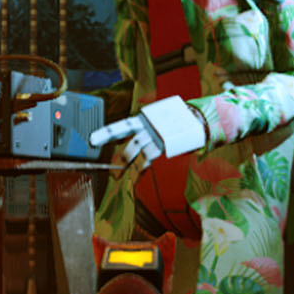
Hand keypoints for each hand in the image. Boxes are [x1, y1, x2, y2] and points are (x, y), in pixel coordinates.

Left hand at [89, 95, 207, 169]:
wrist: (200, 118)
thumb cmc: (177, 120)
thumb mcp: (158, 119)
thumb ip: (145, 129)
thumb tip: (133, 145)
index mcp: (144, 118)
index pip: (122, 126)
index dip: (107, 133)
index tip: (93, 139)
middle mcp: (150, 126)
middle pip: (131, 143)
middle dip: (121, 158)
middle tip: (112, 170)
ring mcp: (158, 136)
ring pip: (141, 154)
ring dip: (131, 167)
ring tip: (122, 175)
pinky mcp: (166, 145)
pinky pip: (150, 158)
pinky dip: (142, 168)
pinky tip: (136, 174)